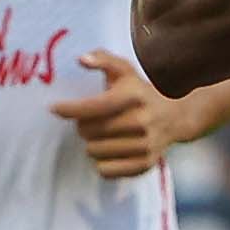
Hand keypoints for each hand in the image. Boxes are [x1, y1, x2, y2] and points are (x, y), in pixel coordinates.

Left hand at [52, 47, 177, 179]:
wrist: (175, 117)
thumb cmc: (140, 92)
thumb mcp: (125, 71)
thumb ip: (103, 59)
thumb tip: (82, 59)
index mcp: (134, 96)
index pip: (95, 106)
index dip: (70, 108)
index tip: (54, 108)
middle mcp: (141, 121)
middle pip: (89, 131)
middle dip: (83, 125)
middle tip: (90, 121)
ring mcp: (145, 145)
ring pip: (94, 151)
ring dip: (92, 143)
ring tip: (103, 135)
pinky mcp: (144, 164)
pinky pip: (106, 170)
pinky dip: (102, 162)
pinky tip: (110, 150)